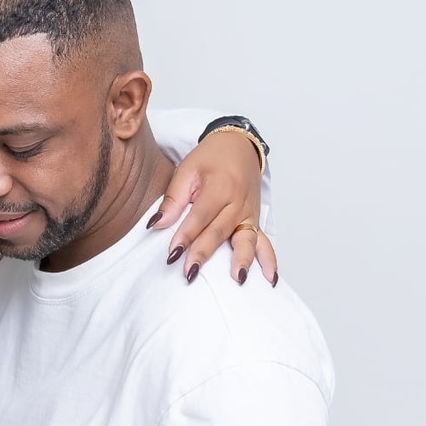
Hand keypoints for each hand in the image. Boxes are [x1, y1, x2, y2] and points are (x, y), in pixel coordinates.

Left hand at [148, 130, 276, 285]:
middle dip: (205, 253)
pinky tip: (269, 278)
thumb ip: (173, 199)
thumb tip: (156, 224)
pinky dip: (269, 260)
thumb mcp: (186, 170)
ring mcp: (249, 212)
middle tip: (190, 272)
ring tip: (237, 280)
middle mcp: (238, 201)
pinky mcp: (255, 221)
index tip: (172, 254)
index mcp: (219, 186)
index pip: (200, 216)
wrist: (238, 146)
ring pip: (246, 239)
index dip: (186, 235)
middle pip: (220, 231)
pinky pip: (264, 242)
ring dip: (242, 260)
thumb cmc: (211, 158)